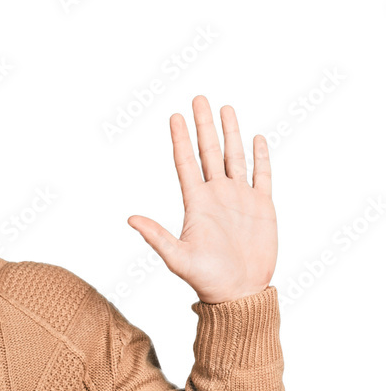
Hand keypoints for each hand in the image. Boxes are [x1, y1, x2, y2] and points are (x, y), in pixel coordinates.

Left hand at [126, 94, 276, 304]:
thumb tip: (129, 218)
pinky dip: (260, 156)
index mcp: (196, 203)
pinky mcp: (262, 206)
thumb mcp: (177, 257)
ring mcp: (239, 199)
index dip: (181, 139)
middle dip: (203, 125)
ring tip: (225, 108)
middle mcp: (216, 195)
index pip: (186, 163)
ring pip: (234, 157)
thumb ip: (156, 236)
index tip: (174, 115)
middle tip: (198, 98)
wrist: (239, 292)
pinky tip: (256, 138)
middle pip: (209, 152)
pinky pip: (262, 175)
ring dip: (230, 133)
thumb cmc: (207, 280)